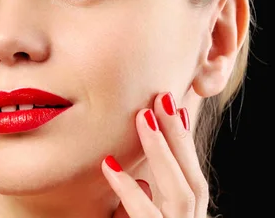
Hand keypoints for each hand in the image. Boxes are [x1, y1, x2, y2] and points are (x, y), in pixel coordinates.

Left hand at [102, 92, 208, 216]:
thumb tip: (127, 169)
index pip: (192, 178)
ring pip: (180, 193)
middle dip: (178, 137)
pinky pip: (146, 216)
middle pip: (193, 180)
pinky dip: (129, 190)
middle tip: (162, 96)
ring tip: (143, 117)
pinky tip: (108, 164)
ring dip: (162, 152)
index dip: (184, 143)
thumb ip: (138, 199)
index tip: (175, 106)